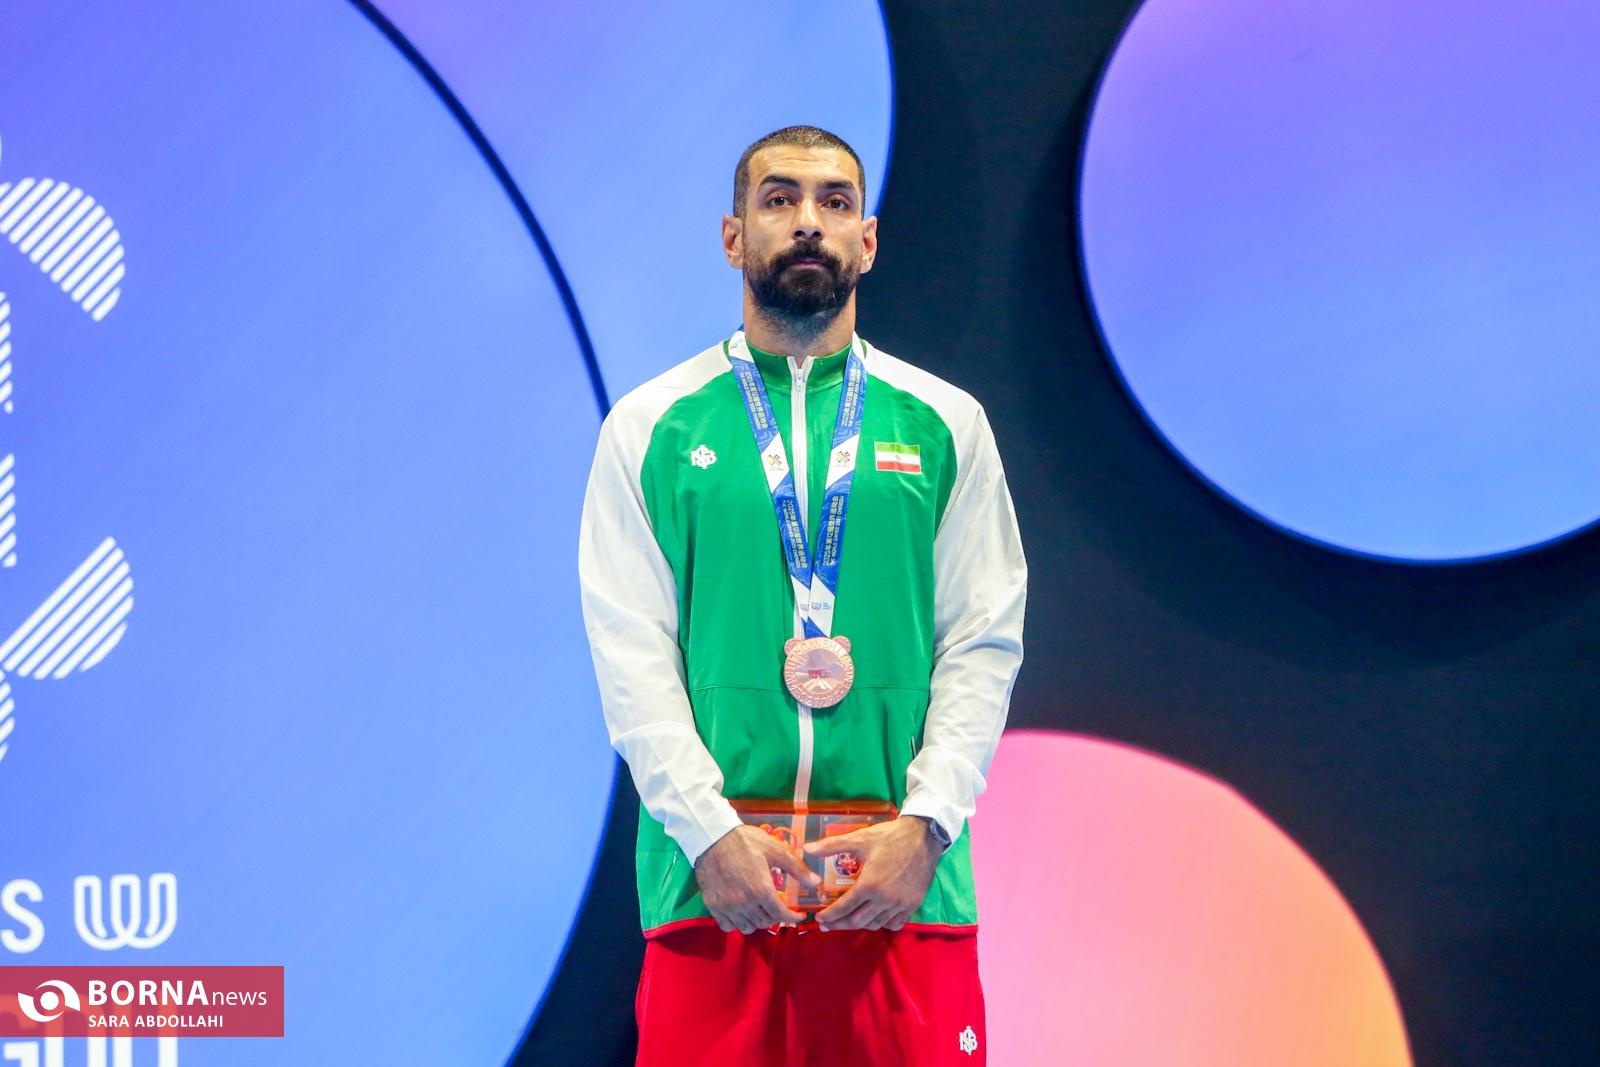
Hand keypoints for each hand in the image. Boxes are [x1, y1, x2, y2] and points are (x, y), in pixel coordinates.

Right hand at [694, 825, 816, 933]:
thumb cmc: (746, 841)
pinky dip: (737, 923)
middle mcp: (744, 903)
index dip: (793, 917)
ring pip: (748, 927)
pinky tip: (742, 911)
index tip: (798, 915)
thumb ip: (797, 868)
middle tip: (778, 905)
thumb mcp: (776, 850)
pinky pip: (728, 926)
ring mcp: (727, 906)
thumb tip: (816, 882)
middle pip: (766, 922)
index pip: (781, 915)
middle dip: (776, 916)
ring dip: (758, 921)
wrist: (713, 836)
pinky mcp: (713, 906)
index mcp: (762, 890)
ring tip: (761, 909)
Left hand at [804, 816, 942, 931]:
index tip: (819, 919)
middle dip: (840, 924)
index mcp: (869, 884)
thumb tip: (807, 848)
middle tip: (828, 925)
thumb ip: (832, 846)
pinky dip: (882, 924)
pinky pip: (895, 924)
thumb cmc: (889, 837)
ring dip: (859, 925)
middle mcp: (884, 899)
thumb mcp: (859, 838)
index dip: (830, 916)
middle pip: (857, 921)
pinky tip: (874, 917)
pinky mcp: (913, 905)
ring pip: (875, 924)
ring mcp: (900, 904)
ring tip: (848, 921)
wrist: (924, 836)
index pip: (844, 907)